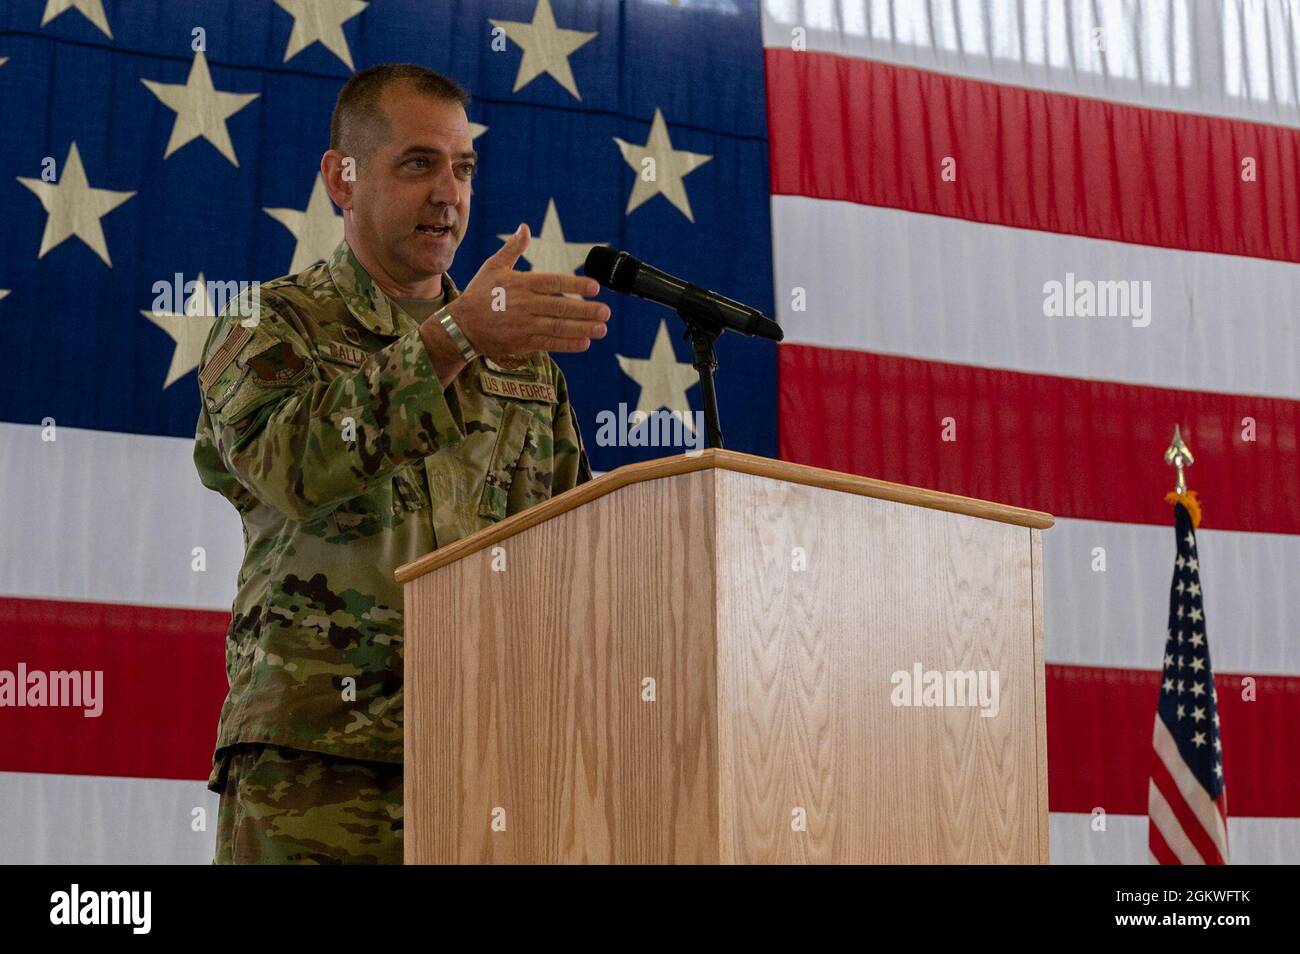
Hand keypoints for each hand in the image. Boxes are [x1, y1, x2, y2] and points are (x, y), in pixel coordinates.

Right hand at [443, 223, 609, 356]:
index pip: (554, 282)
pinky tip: (584, 343)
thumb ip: (513, 248)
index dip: (576, 284)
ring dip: (582, 328)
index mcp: (520, 283)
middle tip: (606, 312)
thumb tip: (525, 227)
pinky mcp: (522, 342)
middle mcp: (524, 304)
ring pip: (558, 327)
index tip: (595, 287)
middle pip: (560, 306)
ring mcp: (524, 325)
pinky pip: (549, 343)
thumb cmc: (479, 294)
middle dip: (585, 310)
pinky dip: (567, 344)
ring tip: (601, 329)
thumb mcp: (493, 266)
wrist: (461, 326)